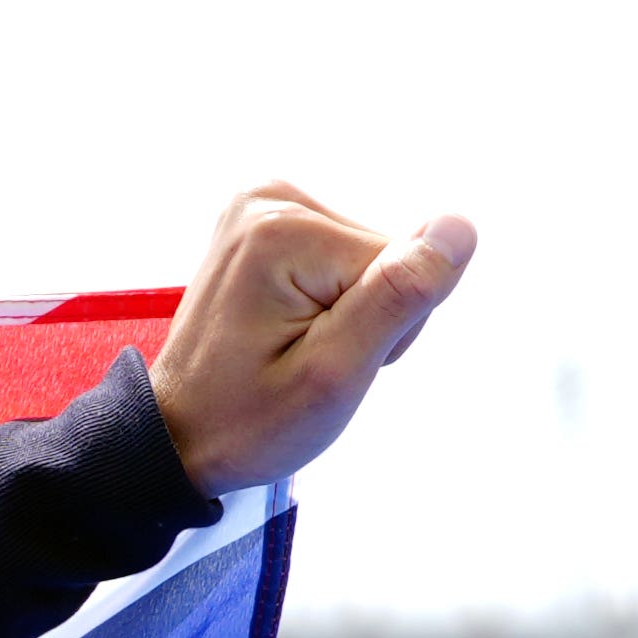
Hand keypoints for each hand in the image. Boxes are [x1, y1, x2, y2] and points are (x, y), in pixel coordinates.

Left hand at [148, 186, 471, 496]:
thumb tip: (458, 227)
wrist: (179, 437)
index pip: (405, 266)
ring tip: (292, 350)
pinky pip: (346, 261)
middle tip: (306, 360)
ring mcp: (265, 208)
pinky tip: (290, 330)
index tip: (325, 359)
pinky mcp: (271, 224)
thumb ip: (398, 296)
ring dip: (352, 316)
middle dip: (367, 320)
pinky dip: (334, 305)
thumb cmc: (246, 421)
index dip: (385, 328)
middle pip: (388, 258)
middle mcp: (269, 200)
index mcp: (284, 229)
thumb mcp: (333, 374)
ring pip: (372, 262)